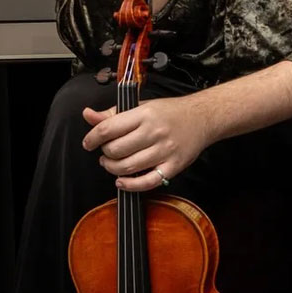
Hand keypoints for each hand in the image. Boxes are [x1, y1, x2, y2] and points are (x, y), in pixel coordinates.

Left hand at [83, 95, 214, 191]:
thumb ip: (113, 113)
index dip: (92, 138)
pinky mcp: (173, 166)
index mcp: (144, 115)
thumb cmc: (171, 113)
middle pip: (115, 150)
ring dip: (113, 169)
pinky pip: (147, 182)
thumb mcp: (141, 107)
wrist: (203, 117)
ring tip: (113, 164)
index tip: (89, 142)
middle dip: (105, 154)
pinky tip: (122, 181)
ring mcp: (165, 151)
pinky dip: (130, 186)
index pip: (108, 129)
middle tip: (107, 152)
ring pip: (127, 167)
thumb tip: (88, 115)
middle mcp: (155, 132)